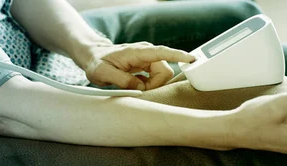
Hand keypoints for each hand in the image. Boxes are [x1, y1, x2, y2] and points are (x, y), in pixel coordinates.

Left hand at [81, 42, 195, 90]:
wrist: (94, 56)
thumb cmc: (97, 63)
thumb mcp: (104, 73)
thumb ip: (122, 80)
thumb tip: (141, 87)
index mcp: (138, 52)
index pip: (162, 52)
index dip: (178, 56)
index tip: (192, 59)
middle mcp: (147, 53)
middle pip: (165, 72)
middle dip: (155, 86)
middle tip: (137, 90)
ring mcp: (148, 60)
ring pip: (162, 77)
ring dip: (151, 87)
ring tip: (133, 87)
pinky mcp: (147, 66)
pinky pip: (156, 79)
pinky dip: (149, 86)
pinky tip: (136, 85)